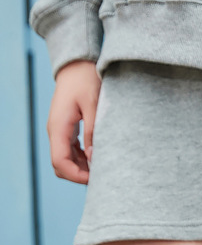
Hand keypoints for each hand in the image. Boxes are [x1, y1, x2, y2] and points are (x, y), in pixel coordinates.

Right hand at [48, 60, 101, 184]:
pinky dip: (82, 160)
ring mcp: (60, 132)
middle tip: (102, 176)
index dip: (76, 176)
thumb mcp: (93, 105)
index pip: (60, 162)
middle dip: (78, 175)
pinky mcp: (66, 130)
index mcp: (59, 127)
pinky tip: (98, 159)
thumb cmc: (86, 81)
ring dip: (81, 168)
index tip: (95, 179)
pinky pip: (70, 152)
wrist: (77, 65)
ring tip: (103, 168)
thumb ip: (93, 131)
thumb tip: (94, 158)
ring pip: (65, 161)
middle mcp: (56, 132)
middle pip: (60, 166)